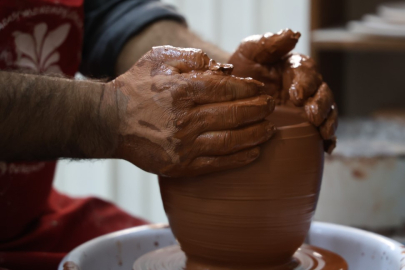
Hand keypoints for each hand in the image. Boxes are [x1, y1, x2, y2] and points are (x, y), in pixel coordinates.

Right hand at [107, 46, 275, 176]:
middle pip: (233, 115)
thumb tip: (225, 70)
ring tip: (270, 130)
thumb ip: (194, 59)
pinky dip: (239, 159)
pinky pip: (216, 164)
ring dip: (255, 135)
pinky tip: (254, 153)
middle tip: (272, 107)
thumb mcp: (160, 60)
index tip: (261, 90)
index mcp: (181, 90)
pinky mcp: (180, 166)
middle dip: (258, 111)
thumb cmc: (137, 87)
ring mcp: (183, 145)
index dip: (249, 89)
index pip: (226, 89)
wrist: (110, 121)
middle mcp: (184, 119)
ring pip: (229, 141)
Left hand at [228, 29, 336, 152]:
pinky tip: (327, 148)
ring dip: (328, 121)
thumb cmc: (240, 70)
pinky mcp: (303, 126)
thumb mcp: (249, 53)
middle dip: (321, 104)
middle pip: (322, 93)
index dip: (305, 83)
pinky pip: (320, 132)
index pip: (307, 72)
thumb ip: (268, 44)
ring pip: (326, 112)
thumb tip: (293, 34)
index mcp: (295, 68)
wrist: (229, 97)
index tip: (296, 94)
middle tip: (313, 116)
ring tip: (324, 133)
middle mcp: (305, 87)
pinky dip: (328, 139)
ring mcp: (305, 108)